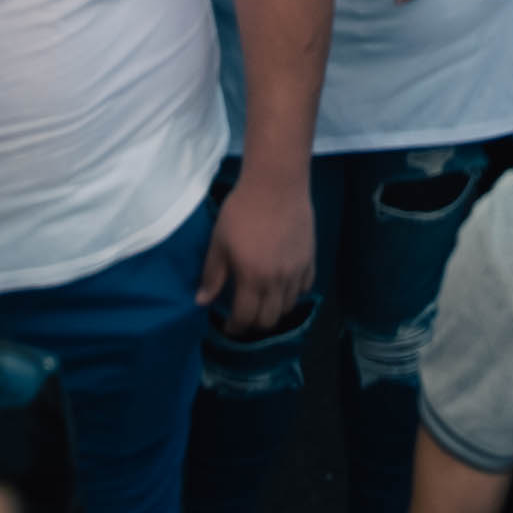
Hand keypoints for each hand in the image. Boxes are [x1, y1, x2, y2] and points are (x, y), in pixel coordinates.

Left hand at [200, 160, 314, 332]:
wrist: (276, 184)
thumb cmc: (242, 210)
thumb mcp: (219, 241)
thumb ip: (212, 275)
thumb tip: (202, 302)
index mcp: (253, 278)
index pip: (246, 318)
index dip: (235, 328)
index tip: (228, 327)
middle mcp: (278, 281)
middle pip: (270, 319)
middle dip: (254, 323)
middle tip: (244, 316)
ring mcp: (297, 271)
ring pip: (289, 306)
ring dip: (274, 310)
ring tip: (263, 301)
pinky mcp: (310, 258)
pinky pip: (305, 287)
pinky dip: (293, 293)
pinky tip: (283, 285)